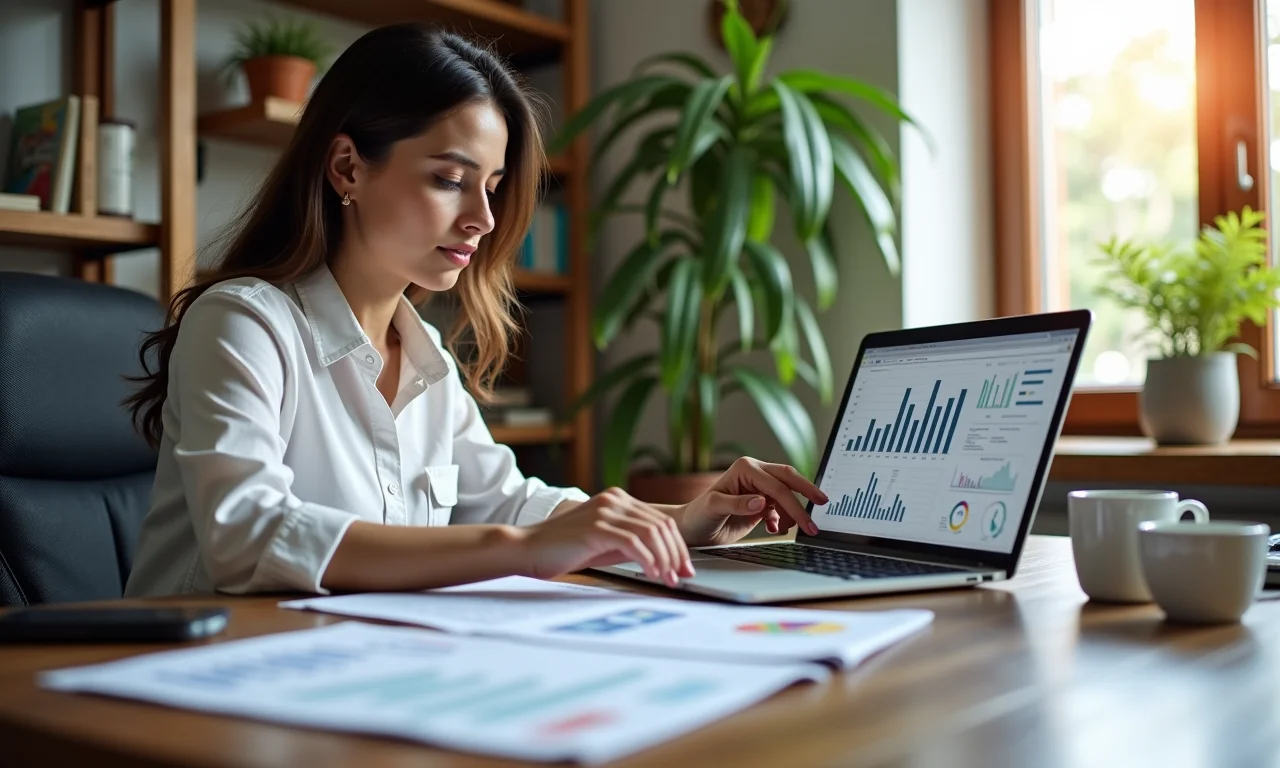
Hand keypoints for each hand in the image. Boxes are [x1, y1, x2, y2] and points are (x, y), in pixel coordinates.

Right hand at [518, 488, 694, 586]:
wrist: (527, 549)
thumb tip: (664, 559)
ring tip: (669, 579)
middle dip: (677, 553)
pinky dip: (648, 560)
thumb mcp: (604, 544)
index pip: (660, 520)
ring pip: (652, 532)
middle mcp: (614, 500)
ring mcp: (605, 511)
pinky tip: (653, 574)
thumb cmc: (564, 550)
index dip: (677, 545)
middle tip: (683, 576)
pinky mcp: (596, 527)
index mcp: (617, 500)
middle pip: (661, 525)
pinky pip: (633, 542)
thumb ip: (630, 544)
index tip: (685, 567)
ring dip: (666, 559)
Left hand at [678, 457, 828, 546]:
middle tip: (824, 505)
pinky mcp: (761, 502)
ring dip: (793, 511)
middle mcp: (754, 473)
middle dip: (807, 493)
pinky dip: (783, 519)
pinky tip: (774, 528)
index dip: (794, 502)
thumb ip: (737, 504)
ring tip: (791, 528)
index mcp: (745, 468)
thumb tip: (762, 501)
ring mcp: (759, 487)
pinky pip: (781, 507)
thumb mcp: (714, 509)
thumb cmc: (698, 516)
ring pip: (788, 494)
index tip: (806, 519)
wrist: (692, 529)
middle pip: (789, 479)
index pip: (776, 486)